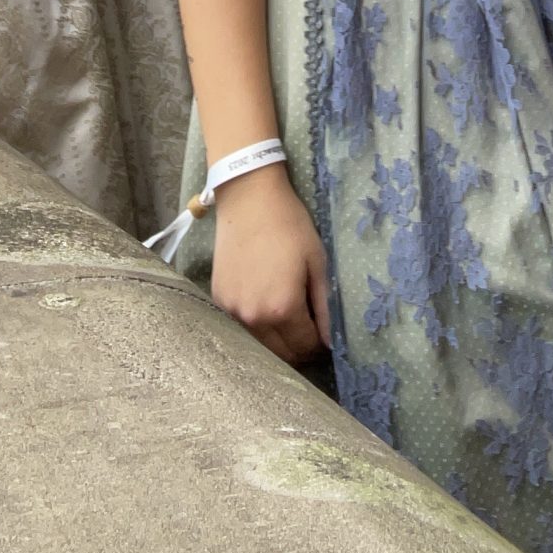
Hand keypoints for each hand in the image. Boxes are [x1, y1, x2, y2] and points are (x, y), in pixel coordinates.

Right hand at [211, 166, 332, 363]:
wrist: (248, 198)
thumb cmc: (289, 225)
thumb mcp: (317, 262)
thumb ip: (326, 306)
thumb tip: (333, 340)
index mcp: (282, 308)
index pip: (305, 348)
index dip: (320, 344)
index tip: (325, 333)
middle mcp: (253, 318)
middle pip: (282, 354)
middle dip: (300, 347)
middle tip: (309, 327)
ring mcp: (232, 311)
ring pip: (260, 345)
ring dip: (278, 340)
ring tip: (288, 315)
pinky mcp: (219, 300)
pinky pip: (242, 327)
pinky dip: (257, 325)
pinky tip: (265, 304)